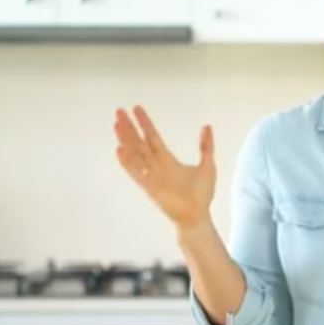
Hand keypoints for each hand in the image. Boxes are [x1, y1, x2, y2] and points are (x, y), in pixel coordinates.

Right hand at [113, 106, 215, 229]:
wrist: (197, 216)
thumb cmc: (201, 194)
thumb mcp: (207, 165)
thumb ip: (205, 146)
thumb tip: (206, 126)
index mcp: (167, 160)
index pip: (152, 137)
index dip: (144, 123)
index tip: (136, 108)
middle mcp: (156, 166)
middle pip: (138, 142)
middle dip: (128, 127)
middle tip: (118, 111)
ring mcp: (151, 176)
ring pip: (134, 153)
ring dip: (125, 139)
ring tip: (116, 124)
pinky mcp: (149, 187)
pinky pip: (135, 172)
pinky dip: (127, 161)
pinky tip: (119, 149)